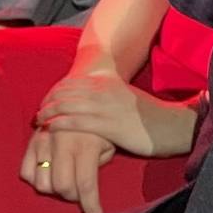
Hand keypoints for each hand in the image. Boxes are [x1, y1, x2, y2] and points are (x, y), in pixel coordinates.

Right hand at [23, 126, 116, 212]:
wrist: (80, 92)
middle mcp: (62, 144)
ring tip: (68, 178)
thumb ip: (100, 162)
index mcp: (86, 145)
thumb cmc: (100, 121)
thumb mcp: (110, 140)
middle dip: (73, 196)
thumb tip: (88, 187)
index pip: (85, 185)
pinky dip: (37, 179)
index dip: (91, 205)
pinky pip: (26, 172)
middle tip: (81, 192)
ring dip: (56, 189)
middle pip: (61, 187)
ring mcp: (44, 141)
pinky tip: (50, 172)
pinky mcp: (31, 140)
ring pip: (42, 183)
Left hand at [34, 69, 198, 157]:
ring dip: (50, 113)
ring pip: (68, 106)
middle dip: (49, 102)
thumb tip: (93, 104)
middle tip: (38, 113)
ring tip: (39, 122)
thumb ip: (110, 98)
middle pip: (67, 93)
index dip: (56, 92)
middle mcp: (106, 92)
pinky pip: (77, 123)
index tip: (46, 102)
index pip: (74, 83)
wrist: (174, 127)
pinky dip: (60, 125)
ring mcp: (107, 108)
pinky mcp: (110, 125)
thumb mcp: (128, 100)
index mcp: (110, 83)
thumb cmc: (152, 118)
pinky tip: (51, 129)